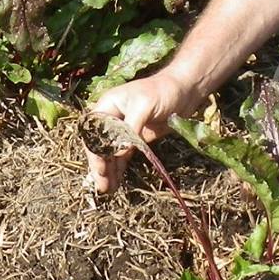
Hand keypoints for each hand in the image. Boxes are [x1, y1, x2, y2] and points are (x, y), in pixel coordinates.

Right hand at [84, 71, 201, 192]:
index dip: (94, 151)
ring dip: (108, 170)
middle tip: (102, 185)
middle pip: (98, 145)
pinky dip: (119, 168)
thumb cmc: (163, 91)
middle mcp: (111, 118)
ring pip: (110, 153)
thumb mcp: (144, 106)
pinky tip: (117, 180)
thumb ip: (130, 129)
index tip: (100, 168)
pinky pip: (123, 155)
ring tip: (108, 189)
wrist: (185, 90)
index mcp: (107, 106)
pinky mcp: (136, 138)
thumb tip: (118, 153)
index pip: (93, 132)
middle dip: (99, 165)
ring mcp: (123, 129)